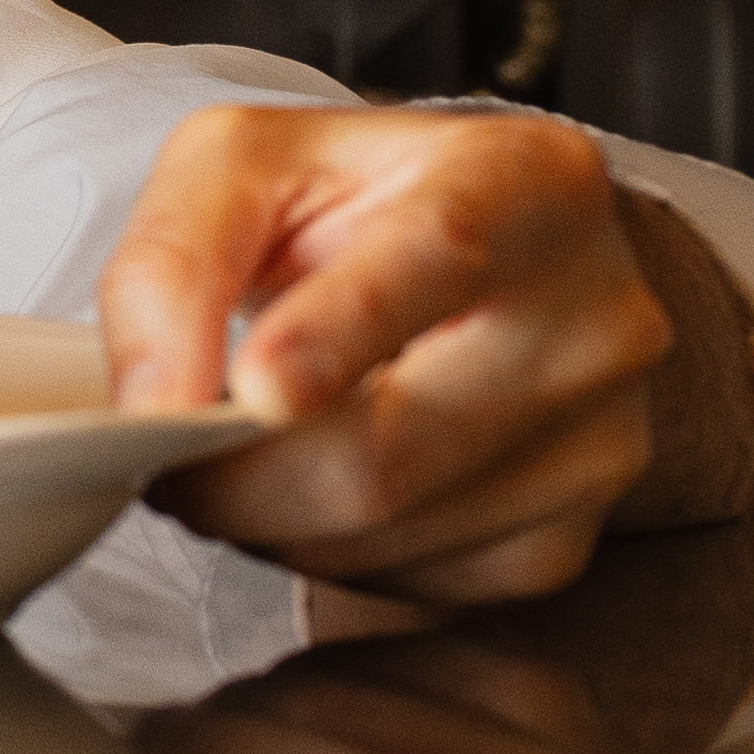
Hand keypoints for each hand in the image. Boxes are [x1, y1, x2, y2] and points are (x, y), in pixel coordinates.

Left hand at [101, 106, 688, 612]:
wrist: (491, 260)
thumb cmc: (361, 204)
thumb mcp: (244, 165)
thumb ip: (172, 261)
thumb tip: (151, 407)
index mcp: (528, 183)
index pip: (440, 256)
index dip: (340, 332)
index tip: (255, 389)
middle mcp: (596, 315)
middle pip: (387, 450)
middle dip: (236, 475)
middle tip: (165, 451)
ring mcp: (602, 440)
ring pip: (387, 538)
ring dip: (270, 521)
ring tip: (246, 454)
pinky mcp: (570, 537)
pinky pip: (417, 587)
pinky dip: (333, 557)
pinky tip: (324, 487)